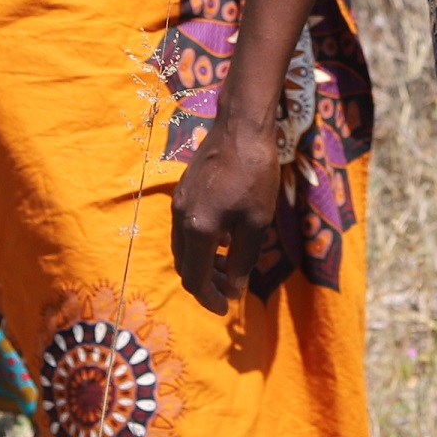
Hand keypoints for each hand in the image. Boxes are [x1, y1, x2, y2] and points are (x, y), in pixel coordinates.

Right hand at [168, 111, 283, 312]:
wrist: (240, 127)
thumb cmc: (254, 175)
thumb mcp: (256, 222)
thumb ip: (243, 259)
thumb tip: (235, 288)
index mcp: (197, 230)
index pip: (195, 278)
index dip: (209, 298)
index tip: (227, 309)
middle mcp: (181, 218)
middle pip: (185, 265)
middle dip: (206, 283)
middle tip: (231, 291)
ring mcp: (179, 203)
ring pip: (184, 247)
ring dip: (204, 262)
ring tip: (230, 267)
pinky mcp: (184, 190)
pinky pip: (187, 228)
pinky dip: (201, 242)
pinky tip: (225, 238)